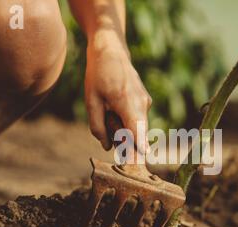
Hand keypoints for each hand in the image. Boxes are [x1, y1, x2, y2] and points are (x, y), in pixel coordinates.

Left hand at [84, 32, 151, 152]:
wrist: (111, 49)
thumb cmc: (99, 74)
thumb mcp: (91, 101)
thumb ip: (98, 126)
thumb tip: (107, 146)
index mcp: (127, 104)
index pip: (137, 134)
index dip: (138, 152)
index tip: (139, 167)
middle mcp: (141, 105)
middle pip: (137, 135)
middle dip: (124, 140)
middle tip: (109, 128)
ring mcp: (145, 102)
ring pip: (137, 127)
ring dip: (124, 128)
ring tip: (109, 109)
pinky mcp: (145, 101)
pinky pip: (137, 119)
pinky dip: (127, 120)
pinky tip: (115, 106)